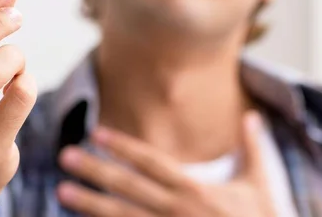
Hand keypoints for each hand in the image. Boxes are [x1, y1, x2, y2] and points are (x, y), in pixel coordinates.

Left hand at [56, 111, 275, 215]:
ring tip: (62, 192)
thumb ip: (251, 147)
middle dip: (95, 170)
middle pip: (127, 186)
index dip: (123, 145)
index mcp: (195, 189)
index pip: (151, 161)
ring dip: (89, 204)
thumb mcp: (259, 183)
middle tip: (66, 156)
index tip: (97, 133)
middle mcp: (176, 209)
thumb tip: (252, 115)